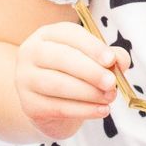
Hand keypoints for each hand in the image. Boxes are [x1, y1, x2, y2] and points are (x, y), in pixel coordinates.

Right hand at [14, 19, 125, 138]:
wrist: (51, 106)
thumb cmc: (74, 76)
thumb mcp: (92, 61)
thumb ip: (110, 57)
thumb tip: (119, 61)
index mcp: (47, 35)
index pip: (69, 34)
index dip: (92, 47)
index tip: (111, 60)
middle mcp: (30, 53)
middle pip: (61, 58)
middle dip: (90, 71)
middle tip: (111, 83)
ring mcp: (25, 79)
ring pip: (58, 84)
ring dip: (88, 92)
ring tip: (109, 98)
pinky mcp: (29, 106)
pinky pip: (58, 108)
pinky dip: (83, 110)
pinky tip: (101, 111)